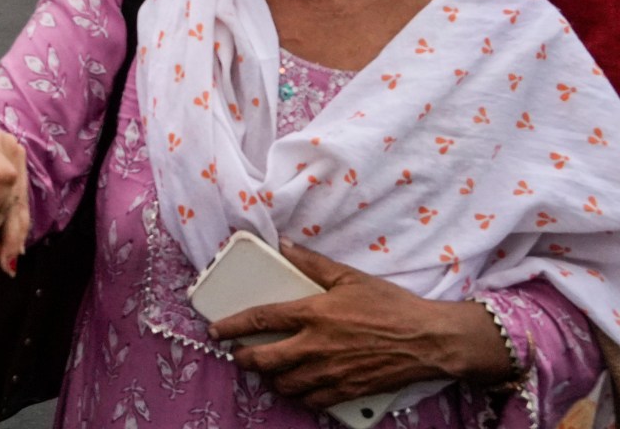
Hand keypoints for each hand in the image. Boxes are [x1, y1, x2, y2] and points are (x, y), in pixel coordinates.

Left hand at [211, 240, 514, 408]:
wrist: (430, 340)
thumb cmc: (392, 306)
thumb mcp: (349, 276)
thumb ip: (312, 263)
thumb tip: (286, 246)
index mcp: (313, 314)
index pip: (260, 320)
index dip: (232, 326)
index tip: (216, 331)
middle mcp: (316, 346)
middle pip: (264, 360)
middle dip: (244, 359)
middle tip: (238, 354)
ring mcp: (331, 372)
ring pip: (285, 384)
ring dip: (270, 379)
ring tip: (266, 371)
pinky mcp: (348, 390)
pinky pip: (313, 401)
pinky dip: (300, 395)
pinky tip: (298, 388)